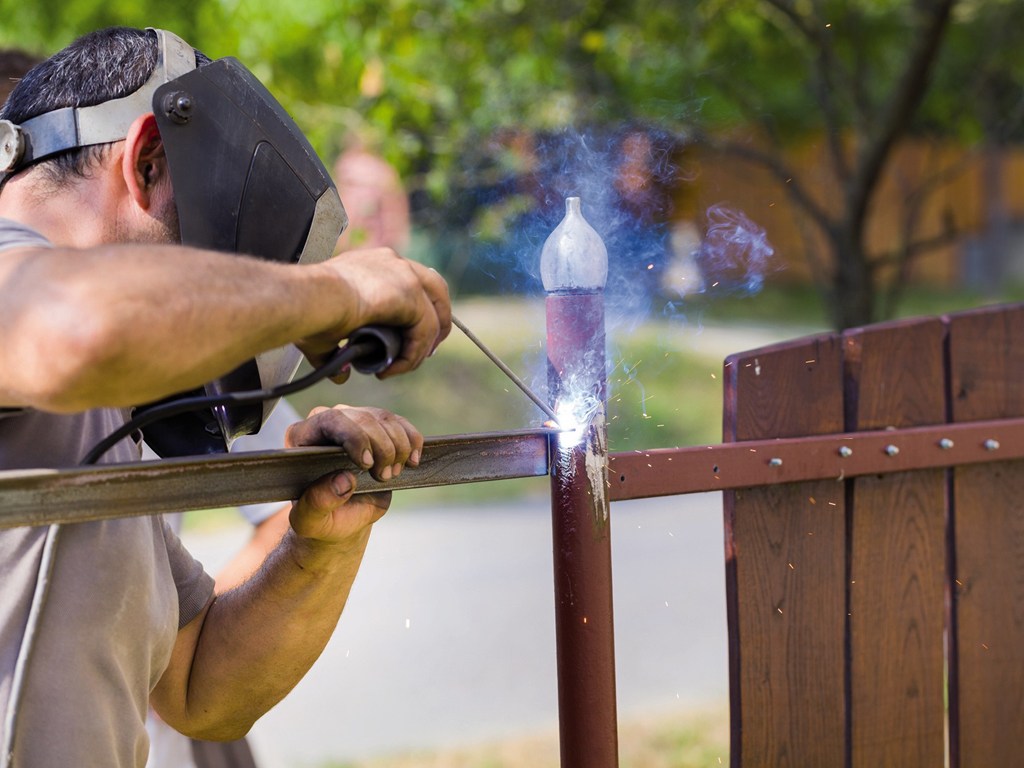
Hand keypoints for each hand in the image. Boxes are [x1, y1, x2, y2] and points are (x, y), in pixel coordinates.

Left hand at [284, 405, 422, 544]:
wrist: (342, 517)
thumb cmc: (320, 516)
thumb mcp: (309, 520)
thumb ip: (317, 502)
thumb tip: (343, 480)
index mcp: (303, 437)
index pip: (332, 420)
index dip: (356, 437)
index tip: (368, 464)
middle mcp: (329, 422)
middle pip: (365, 418)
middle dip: (382, 449)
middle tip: (383, 477)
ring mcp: (356, 420)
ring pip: (386, 420)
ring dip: (397, 449)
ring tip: (390, 475)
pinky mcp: (379, 427)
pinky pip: (402, 425)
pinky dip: (413, 442)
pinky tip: (411, 462)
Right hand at [298, 248, 450, 382]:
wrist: (309, 299)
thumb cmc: (308, 308)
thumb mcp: (326, 327)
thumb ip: (336, 348)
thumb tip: (340, 374)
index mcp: (374, 263)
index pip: (410, 283)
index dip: (416, 313)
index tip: (407, 340)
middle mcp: (394, 263)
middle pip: (435, 290)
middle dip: (435, 323)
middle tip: (424, 353)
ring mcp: (405, 275)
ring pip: (433, 315)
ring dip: (423, 346)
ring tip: (402, 367)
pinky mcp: (411, 294)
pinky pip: (425, 331)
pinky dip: (413, 354)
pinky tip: (393, 369)